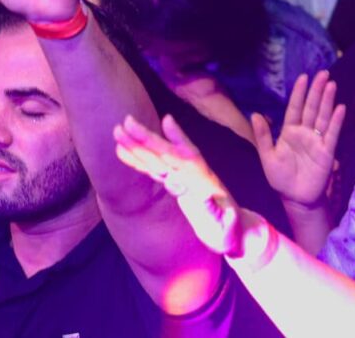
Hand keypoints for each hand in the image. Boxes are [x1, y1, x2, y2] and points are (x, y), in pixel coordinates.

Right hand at [115, 113, 245, 255]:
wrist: (237, 232)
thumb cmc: (231, 231)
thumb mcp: (226, 226)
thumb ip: (215, 212)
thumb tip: (207, 197)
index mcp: (204, 181)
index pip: (184, 160)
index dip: (173, 144)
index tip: (163, 123)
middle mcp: (192, 175)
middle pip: (166, 153)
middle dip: (146, 139)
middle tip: (125, 122)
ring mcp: (183, 178)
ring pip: (157, 158)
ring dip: (138, 144)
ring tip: (118, 130)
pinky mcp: (176, 184)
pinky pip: (154, 169)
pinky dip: (138, 160)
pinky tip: (124, 151)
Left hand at [252, 72, 345, 206]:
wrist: (295, 198)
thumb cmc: (280, 177)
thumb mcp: (267, 155)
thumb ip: (263, 135)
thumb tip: (255, 114)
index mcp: (289, 132)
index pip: (295, 107)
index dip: (299, 92)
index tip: (303, 76)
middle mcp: (305, 133)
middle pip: (311, 107)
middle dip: (317, 91)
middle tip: (324, 73)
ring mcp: (317, 141)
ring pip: (323, 117)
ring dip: (327, 101)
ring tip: (332, 85)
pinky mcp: (327, 152)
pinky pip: (332, 134)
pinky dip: (336, 121)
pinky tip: (340, 108)